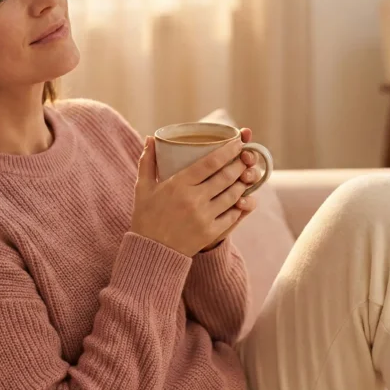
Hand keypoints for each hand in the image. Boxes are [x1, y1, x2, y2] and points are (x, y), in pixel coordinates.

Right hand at [130, 133, 257, 256]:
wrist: (151, 251)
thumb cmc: (146, 217)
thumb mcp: (143, 187)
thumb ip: (148, 161)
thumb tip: (150, 138)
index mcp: (178, 184)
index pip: (210, 162)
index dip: (228, 151)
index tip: (237, 143)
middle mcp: (194, 199)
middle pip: (226, 177)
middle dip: (240, 165)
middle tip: (246, 158)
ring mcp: (204, 217)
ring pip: (233, 195)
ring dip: (242, 184)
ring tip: (245, 176)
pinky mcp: (210, 232)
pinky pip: (232, 215)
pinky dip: (239, 205)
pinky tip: (241, 199)